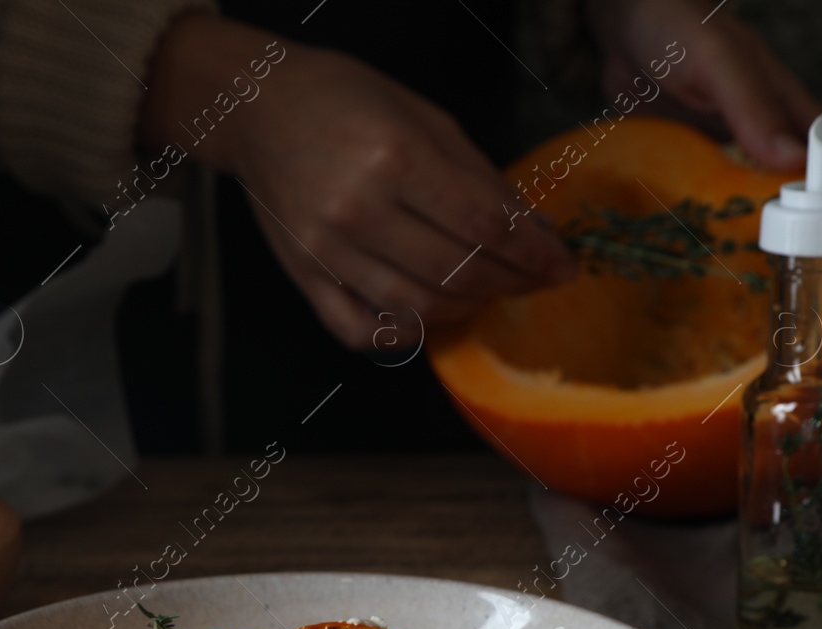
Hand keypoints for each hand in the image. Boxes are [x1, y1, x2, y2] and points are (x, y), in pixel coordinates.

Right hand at [139, 16, 576, 348]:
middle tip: (535, 280)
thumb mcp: (425, 117)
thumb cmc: (345, 101)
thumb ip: (479, 176)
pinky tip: (428, 317)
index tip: (562, 264)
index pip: (486, 225)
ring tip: (489, 293)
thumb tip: (533, 230)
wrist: (259, 111)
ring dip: (467, 308)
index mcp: (395, 156)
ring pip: (417, 308)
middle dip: (512, 283)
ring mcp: (327, 251)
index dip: (535, 253)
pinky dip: (403, 336)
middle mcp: (358, 209)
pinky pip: (361, 331)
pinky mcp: (304, 277)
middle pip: (457, 272)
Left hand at [587, 0, 821, 256]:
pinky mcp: (693, 168)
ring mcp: (732, 159)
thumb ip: (752, 106)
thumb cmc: (682, 28)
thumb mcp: (719, 62)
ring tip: (792, 299)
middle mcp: (770, 143)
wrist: (628, 25)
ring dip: (779, 252)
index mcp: (793, 116)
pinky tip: (717, 272)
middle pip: (817, 202)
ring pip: (767, 214)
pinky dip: (722, 238)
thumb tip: (790, 161)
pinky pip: (715, 210)